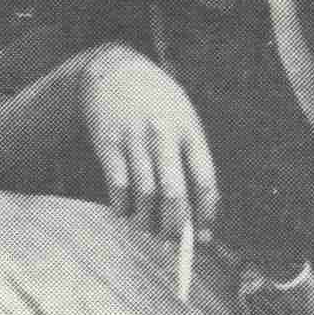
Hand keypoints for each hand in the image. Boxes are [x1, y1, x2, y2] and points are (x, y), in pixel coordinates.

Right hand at [75, 43, 218, 242]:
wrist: (112, 70)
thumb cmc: (154, 97)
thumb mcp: (183, 115)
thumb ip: (191, 151)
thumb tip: (199, 201)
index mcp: (189, 131)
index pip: (204, 181)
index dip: (205, 214)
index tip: (202, 236)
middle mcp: (164, 138)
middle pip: (174, 194)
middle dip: (175, 227)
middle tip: (173, 245)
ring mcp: (134, 141)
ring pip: (144, 194)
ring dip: (147, 220)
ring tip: (148, 231)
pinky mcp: (108, 145)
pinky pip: (116, 185)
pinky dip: (122, 205)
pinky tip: (126, 213)